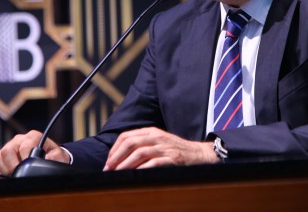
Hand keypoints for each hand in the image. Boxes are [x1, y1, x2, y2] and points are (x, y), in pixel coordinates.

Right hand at [0, 130, 69, 175]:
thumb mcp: (58, 156)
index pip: (24, 145)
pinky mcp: (1, 159)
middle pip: (7, 151)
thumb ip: (54, 157)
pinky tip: (8, 177)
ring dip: (5, 170)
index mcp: (32, 137)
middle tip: (20, 173)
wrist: (50, 158)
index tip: (29, 166)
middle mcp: (18, 140)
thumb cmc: (53, 156)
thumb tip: (45, 161)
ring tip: (15, 175)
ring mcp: (8, 149)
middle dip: (13, 165)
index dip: (26, 158)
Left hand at [103, 127, 217, 170]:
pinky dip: (141, 169)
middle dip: (116, 157)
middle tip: (108, 169)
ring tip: (117, 173)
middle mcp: (157, 137)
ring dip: (125, 164)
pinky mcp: (172, 159)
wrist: (199, 154)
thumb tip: (119, 157)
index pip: (126, 136)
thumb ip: (142, 144)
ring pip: (139, 153)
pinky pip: (153, 163)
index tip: (108, 161)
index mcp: (151, 131)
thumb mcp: (158, 141)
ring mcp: (165, 147)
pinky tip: (134, 176)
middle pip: (130, 143)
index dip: (114, 149)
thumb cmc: (175, 150)